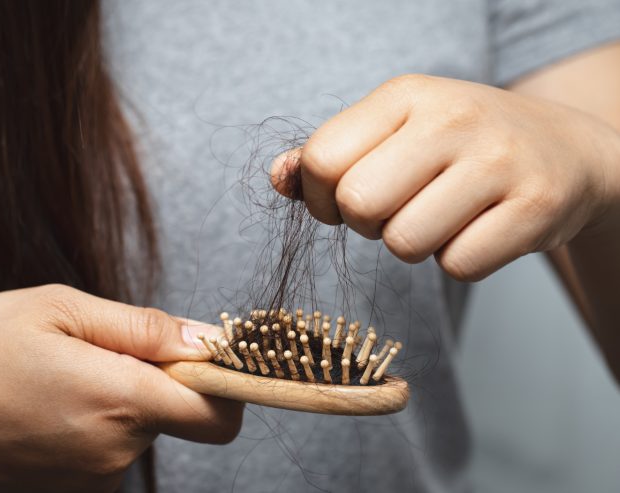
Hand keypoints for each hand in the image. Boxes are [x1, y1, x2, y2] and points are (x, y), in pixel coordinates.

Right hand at [0, 285, 241, 491]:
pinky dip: (101, 420)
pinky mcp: (77, 489)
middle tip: (102, 350)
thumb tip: (206, 339)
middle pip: (180, 412)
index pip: (219, 412)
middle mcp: (116, 450)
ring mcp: (95, 477)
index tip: (205, 354)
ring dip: (123, 396)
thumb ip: (143, 327)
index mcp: (119, 400)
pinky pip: (115, 445)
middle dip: (159, 377)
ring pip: (144, 426)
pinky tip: (55, 402)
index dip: (226, 380)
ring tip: (65, 375)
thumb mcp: (60, 309)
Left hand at [272, 75, 619, 280]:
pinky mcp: (535, 206)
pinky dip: (460, 259)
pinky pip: (458, 266)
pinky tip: (478, 229)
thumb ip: (329, 154)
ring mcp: (498, 161)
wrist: (565, 150)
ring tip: (441, 216)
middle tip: (397, 210)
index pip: (322, 159)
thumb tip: (278, 178)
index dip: (321, 197)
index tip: (345, 201)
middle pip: (358, 204)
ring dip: (413, 245)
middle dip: (367, 224)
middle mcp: (452, 119)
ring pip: (405, 244)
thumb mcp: (394, 130)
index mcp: (405, 95)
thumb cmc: (460, 145)